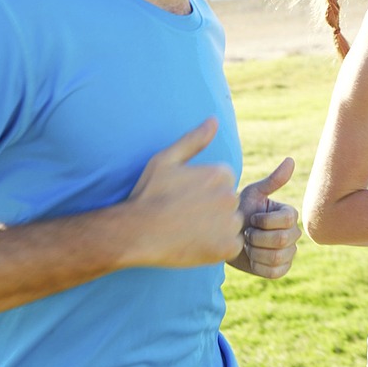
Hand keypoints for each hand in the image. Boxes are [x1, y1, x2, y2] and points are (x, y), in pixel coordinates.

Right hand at [125, 118, 243, 266]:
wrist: (136, 232)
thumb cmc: (148, 194)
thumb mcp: (166, 159)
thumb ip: (194, 139)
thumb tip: (214, 119)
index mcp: (221, 173)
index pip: (224, 181)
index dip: (204, 191)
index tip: (185, 198)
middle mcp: (231, 195)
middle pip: (229, 202)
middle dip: (213, 209)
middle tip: (186, 216)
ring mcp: (231, 223)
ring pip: (232, 224)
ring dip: (218, 229)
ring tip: (190, 230)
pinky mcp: (228, 247)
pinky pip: (232, 245)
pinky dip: (218, 247)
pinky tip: (197, 244)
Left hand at [228, 158, 300, 278]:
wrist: (224, 236)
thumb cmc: (238, 210)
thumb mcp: (252, 194)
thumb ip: (273, 180)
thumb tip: (291, 160)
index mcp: (290, 215)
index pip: (287, 221)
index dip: (264, 221)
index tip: (250, 218)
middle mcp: (294, 234)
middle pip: (282, 240)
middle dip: (257, 238)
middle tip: (245, 234)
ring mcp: (290, 253)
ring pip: (278, 257)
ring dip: (256, 252)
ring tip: (246, 245)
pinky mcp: (281, 270)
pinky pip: (274, 272)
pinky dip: (258, 266)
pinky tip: (250, 258)